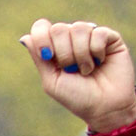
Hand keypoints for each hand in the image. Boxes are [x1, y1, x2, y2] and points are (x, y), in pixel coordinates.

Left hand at [20, 19, 135, 132]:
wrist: (104, 108)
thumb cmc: (77, 97)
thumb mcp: (52, 81)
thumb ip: (39, 58)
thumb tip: (25, 37)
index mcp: (55, 47)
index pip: (41, 27)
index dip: (42, 38)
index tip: (48, 56)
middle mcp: (72, 38)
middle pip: (58, 29)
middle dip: (63, 54)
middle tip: (72, 70)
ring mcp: (91, 36)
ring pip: (78, 28)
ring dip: (81, 55)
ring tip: (87, 70)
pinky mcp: (110, 38)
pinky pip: (98, 33)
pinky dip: (96, 51)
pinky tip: (100, 62)